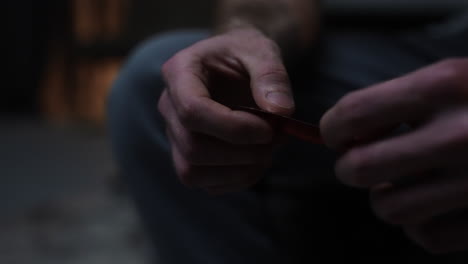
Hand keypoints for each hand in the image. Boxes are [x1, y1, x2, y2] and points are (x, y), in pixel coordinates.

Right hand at [158, 28, 294, 193]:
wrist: (234, 65)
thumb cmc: (244, 54)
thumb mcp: (261, 50)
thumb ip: (271, 76)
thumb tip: (281, 112)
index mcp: (180, 73)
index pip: (192, 110)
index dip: (232, 128)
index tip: (268, 129)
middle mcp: (169, 107)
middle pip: (193, 147)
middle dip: (240, 152)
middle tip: (275, 140)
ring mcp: (175, 134)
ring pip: (192, 172)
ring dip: (237, 171)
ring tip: (268, 153)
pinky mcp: (187, 155)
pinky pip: (203, 183)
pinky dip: (235, 180)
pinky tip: (257, 163)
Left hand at [321, 58, 467, 253]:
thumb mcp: (455, 80)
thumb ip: (400, 103)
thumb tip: (345, 135)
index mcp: (445, 85)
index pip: (353, 114)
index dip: (333, 129)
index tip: (337, 136)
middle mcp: (459, 134)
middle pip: (359, 169)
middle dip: (351, 168)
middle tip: (364, 162)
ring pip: (387, 209)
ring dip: (386, 197)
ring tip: (406, 183)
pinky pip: (425, 236)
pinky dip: (420, 224)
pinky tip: (437, 205)